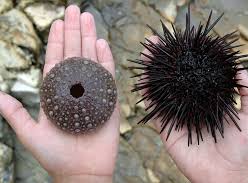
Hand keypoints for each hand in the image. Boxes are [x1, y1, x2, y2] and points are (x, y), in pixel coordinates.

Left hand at [0, 5, 118, 182]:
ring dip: (90, 38)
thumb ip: (14, 112)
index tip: (58, 22)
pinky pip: (108, 76)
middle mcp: (75, 88)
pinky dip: (106, 59)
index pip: (56, 60)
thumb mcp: (29, 133)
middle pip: (74, 54)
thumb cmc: (55, 156)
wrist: (81, 171)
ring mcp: (93, 92)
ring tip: (89, 19)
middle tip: (76, 10)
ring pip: (91, 60)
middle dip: (75, 31)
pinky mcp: (108, 100)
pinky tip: (102, 43)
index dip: (56, 41)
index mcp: (56, 93)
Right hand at [142, 36, 247, 182]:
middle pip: (174, 78)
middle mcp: (190, 104)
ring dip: (152, 72)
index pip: (194, 74)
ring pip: (162, 90)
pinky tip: (142, 80)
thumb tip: (240, 70)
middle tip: (155, 43)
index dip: (186, 58)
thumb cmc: (245, 148)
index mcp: (208, 99)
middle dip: (164, 60)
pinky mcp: (167, 129)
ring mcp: (177, 115)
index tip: (180, 43)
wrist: (228, 176)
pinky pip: (155, 110)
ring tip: (145, 54)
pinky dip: (147, 95)